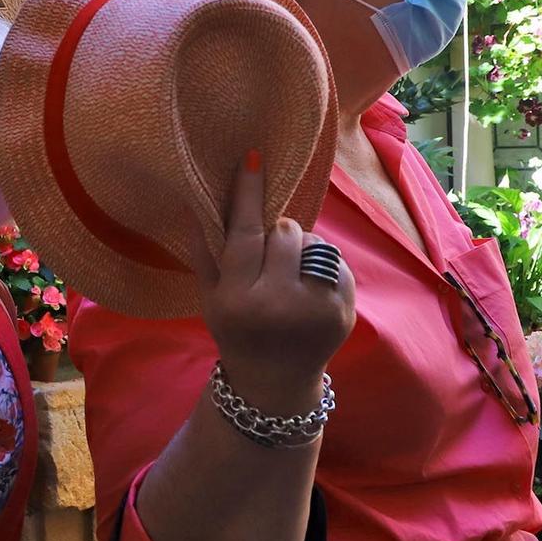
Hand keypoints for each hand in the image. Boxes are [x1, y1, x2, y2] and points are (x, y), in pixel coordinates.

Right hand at [189, 151, 355, 400]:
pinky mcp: (345, 311)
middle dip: (278, 232)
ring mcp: (317, 310)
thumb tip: (196, 201)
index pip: (245, 235)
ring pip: (314, 243)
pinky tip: (310, 287)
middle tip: (270, 254)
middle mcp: (279, 305)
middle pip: (285, 232)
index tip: (253, 158)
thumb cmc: (235, 332)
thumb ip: (205, 252)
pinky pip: (336, 261)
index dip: (248, 195)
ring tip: (290, 274)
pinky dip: (323, 264)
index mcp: (239, 301)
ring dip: (302, 248)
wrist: (274, 382)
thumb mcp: (210, 298)